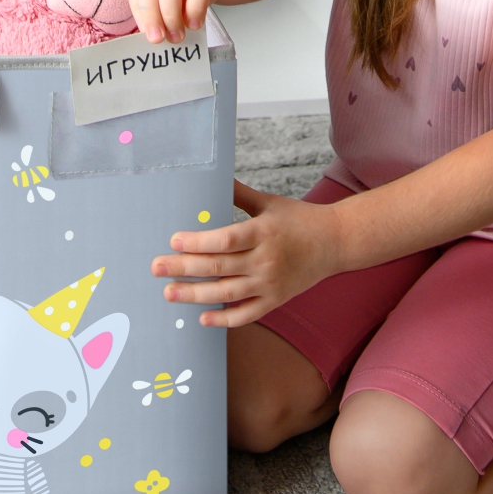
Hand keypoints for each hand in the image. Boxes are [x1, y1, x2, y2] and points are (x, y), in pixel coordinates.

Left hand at [150, 181, 340, 326]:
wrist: (336, 243)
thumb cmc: (299, 219)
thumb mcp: (269, 202)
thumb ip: (239, 194)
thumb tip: (212, 175)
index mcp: (263, 232)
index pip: (226, 239)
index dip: (199, 242)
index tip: (174, 241)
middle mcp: (266, 259)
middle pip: (220, 267)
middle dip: (184, 268)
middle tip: (156, 268)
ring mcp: (271, 283)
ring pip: (228, 293)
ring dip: (196, 295)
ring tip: (168, 293)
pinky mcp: (276, 300)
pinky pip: (247, 314)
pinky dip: (225, 318)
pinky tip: (202, 317)